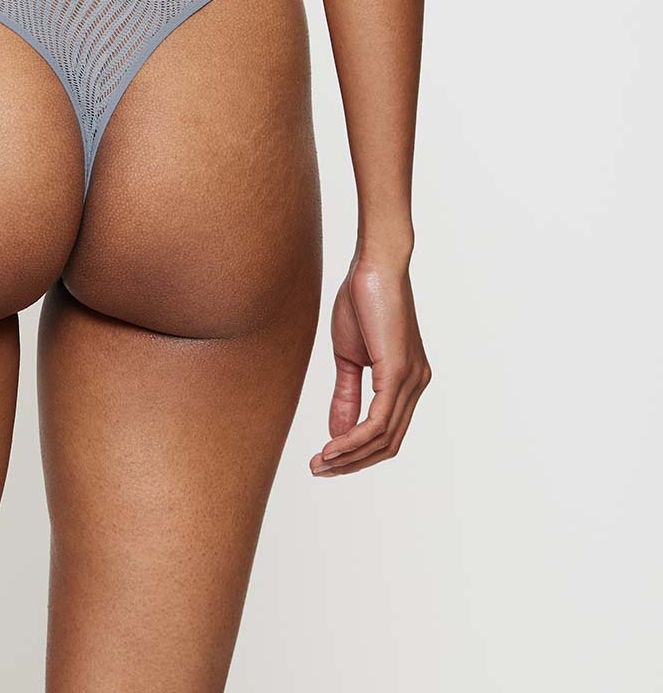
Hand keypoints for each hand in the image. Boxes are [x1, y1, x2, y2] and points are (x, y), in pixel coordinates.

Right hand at [310, 253, 430, 476]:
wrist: (373, 265)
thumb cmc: (362, 301)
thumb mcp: (348, 356)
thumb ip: (347, 395)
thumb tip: (338, 433)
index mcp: (406, 380)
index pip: (386, 433)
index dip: (357, 453)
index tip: (326, 461)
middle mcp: (416, 385)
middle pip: (388, 444)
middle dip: (353, 463)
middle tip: (319, 470)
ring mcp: (412, 380)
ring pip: (384, 438)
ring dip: (350, 456)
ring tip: (320, 463)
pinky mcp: (399, 372)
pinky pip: (379, 420)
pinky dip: (354, 439)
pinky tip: (333, 446)